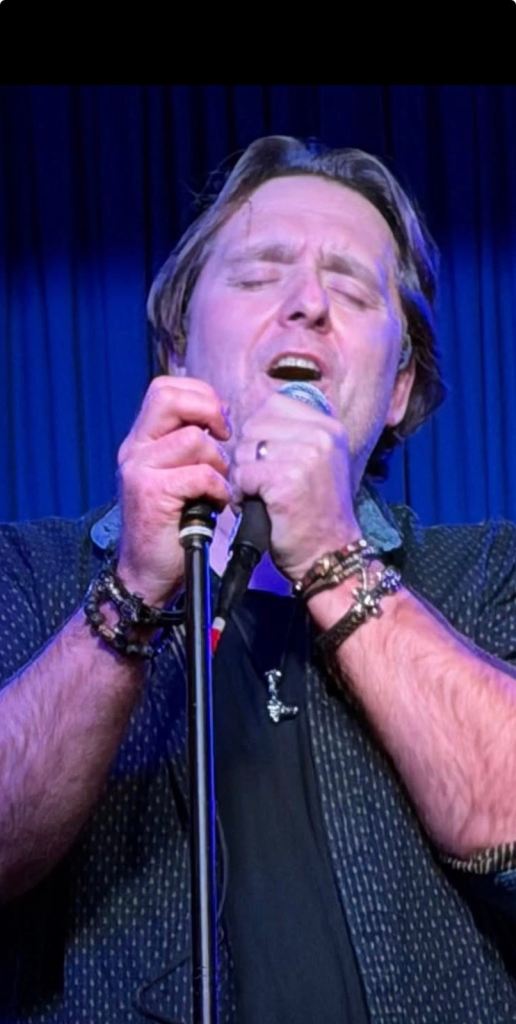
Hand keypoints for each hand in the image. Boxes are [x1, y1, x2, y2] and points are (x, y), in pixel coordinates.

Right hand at [116, 376, 231, 604]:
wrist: (147, 574)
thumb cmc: (172, 526)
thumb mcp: (178, 476)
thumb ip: (190, 446)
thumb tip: (222, 418)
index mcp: (142, 440)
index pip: (165, 388)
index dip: (200, 395)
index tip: (220, 422)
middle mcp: (135, 449)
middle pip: (169, 397)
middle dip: (207, 411)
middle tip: (223, 437)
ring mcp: (139, 469)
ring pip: (194, 440)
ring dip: (218, 464)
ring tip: (216, 488)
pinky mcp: (151, 492)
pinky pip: (200, 474)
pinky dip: (218, 489)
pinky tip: (215, 505)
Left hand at [231, 391, 360, 581]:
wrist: (330, 553)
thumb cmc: (316, 512)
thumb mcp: (317, 461)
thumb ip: (292, 434)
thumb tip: (251, 418)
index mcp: (329, 426)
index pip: (274, 404)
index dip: (261, 431)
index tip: (270, 458)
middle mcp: (321, 435)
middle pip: (255, 425)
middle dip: (249, 455)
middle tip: (264, 482)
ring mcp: (306, 455)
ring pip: (246, 449)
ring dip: (245, 475)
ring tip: (263, 494)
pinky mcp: (287, 479)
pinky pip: (243, 474)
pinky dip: (243, 493)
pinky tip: (259, 505)